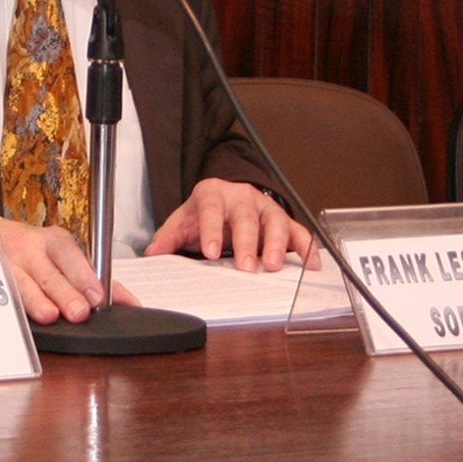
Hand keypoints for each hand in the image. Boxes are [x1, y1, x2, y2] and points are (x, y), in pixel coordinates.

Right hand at [0, 217, 106, 324]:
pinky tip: (14, 316)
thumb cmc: (34, 251)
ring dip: (36, 300)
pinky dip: (8, 305)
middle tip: (79, 312)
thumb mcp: (64, 255)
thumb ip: (96, 279)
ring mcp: (8, 264)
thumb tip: (129, 303)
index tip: (97, 296)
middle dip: (65, 293)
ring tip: (50, 315)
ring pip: (22, 283)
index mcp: (54, 242)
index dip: (84, 276)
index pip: (71, 256)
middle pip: (49, 274)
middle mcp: (31, 250)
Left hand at [144, 178, 311, 271]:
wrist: (224, 196)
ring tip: (274, 266)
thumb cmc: (204, 212)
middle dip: (248, 242)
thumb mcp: (182, 221)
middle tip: (247, 267)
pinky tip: (310, 265)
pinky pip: (298, 231)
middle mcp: (242, 197)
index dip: (211, 230)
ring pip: (276, 221)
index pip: (211, 209)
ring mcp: (265, 207)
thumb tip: (152, 254)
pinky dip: (306, 247)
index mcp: (212, 194)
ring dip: (278, 244)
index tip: (210, 252)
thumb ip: (167, 237)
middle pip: (247, 217)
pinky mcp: (283, 220)